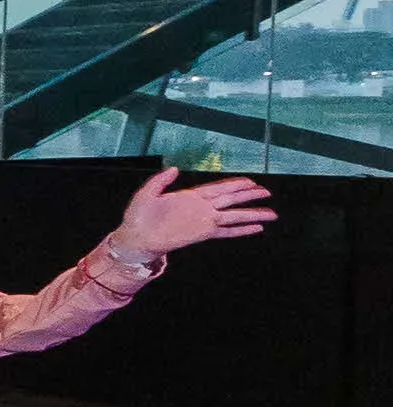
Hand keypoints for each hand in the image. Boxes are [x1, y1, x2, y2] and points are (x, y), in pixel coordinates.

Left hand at [107, 167, 275, 260]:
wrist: (135, 238)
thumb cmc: (138, 216)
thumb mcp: (147, 193)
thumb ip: (161, 181)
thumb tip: (174, 169)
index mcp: (190, 196)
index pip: (218, 188)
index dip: (235, 185)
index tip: (251, 182)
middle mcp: (201, 208)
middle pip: (230, 199)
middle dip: (249, 196)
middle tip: (267, 192)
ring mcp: (203, 221)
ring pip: (233, 216)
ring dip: (252, 214)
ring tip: (271, 214)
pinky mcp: (202, 234)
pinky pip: (226, 231)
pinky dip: (241, 230)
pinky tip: (257, 229)